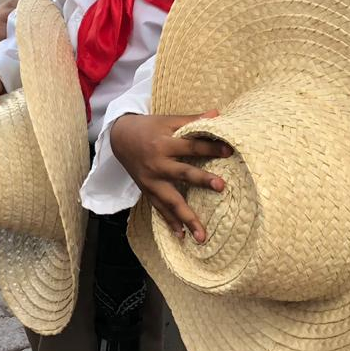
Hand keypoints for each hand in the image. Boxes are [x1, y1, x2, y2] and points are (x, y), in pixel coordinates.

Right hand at [109, 113, 231, 242]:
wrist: (120, 138)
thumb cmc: (148, 128)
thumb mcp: (168, 120)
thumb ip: (192, 120)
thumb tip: (219, 114)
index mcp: (164, 144)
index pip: (192, 146)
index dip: (211, 147)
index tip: (229, 150)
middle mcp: (157, 164)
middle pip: (182, 173)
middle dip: (201, 180)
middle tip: (221, 186)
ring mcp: (151, 181)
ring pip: (171, 201)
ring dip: (187, 218)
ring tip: (202, 236)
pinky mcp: (147, 191)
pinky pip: (160, 209)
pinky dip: (170, 223)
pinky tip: (182, 236)